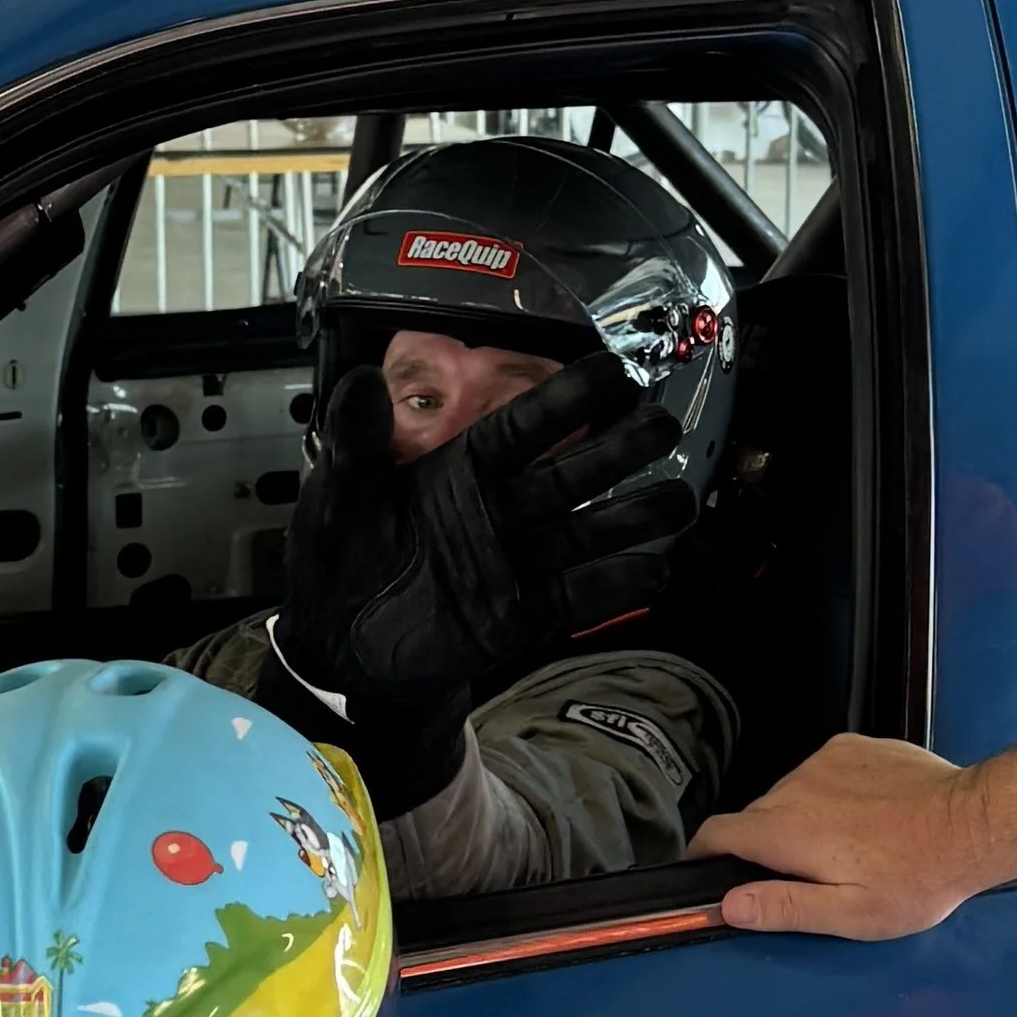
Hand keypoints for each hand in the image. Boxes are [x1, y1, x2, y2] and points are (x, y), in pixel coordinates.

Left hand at [274, 351, 696, 703]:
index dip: (570, 398)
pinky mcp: (524, 615)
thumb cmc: (339, 558)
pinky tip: (654, 569)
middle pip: (575, 472)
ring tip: (677, 500)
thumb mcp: (339, 494)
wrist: (339, 646)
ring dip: (636, 515)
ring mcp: (520, 561)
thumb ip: (356, 441)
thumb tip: (356, 378)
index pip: (527, 425)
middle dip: (621, 449)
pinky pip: (580, 596)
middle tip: (663, 426)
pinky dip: (617, 584)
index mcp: (464, 468)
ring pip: (591, 532)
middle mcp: (504, 508)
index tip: (617, 371)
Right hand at [691, 732, 990, 938]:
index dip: (703, 856)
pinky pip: (823, 774)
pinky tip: (867, 816)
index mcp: (785, 831)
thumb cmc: (918, 876)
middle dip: (767, 847)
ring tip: (848, 847)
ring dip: (802, 820)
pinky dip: (831, 794)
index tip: (708, 872)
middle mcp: (795, 787)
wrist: (976, 821)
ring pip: (790, 795)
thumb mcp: (850, 914)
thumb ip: (783, 907)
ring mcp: (825, 761)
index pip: (714, 833)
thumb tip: (728, 904)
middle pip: (755, 818)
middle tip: (810, 876)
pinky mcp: (853, 746)